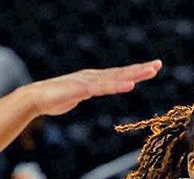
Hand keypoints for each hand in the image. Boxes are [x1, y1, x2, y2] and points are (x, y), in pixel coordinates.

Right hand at [22, 60, 161, 116]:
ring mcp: (88, 81)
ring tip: (150, 71)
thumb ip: (85, 93)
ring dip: (134, 74)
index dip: (135, 72)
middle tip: (158, 64)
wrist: (36, 98)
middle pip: (121, 73)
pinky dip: (117, 86)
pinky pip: (103, 88)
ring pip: (116, 78)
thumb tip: (89, 93)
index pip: (118, 75)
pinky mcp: (82, 89)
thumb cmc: (54, 99)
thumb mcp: (75, 96)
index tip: (151, 68)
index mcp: (93, 79)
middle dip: (140, 69)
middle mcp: (93, 77)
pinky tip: (130, 85)